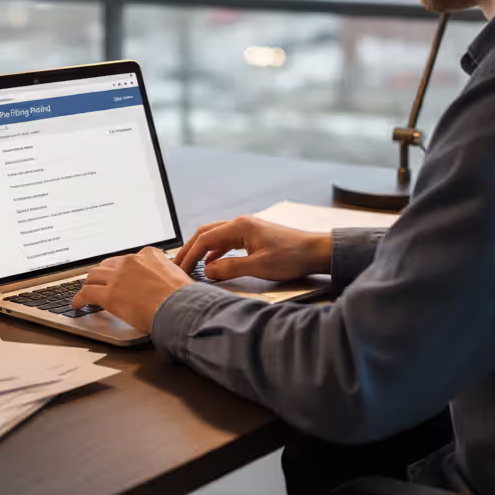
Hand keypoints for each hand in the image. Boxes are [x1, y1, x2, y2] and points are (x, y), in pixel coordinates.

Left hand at [71, 246, 191, 332]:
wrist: (180, 308)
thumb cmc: (183, 298)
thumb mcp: (177, 275)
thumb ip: (165, 274)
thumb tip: (166, 282)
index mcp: (148, 255)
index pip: (127, 259)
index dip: (120, 269)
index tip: (118, 275)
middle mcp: (130, 261)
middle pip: (107, 265)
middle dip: (101, 275)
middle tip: (99, 283)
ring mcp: (118, 277)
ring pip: (94, 277)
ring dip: (88, 285)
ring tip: (86, 292)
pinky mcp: (109, 294)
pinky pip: (87, 293)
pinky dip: (80, 299)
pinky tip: (78, 304)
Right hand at [174, 215, 331, 281]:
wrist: (316, 251)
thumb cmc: (292, 257)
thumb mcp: (259, 267)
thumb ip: (230, 268)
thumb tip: (207, 271)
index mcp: (240, 227)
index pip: (205, 239)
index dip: (190, 255)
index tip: (180, 270)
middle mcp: (241, 223)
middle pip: (206, 233)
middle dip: (190, 250)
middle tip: (178, 266)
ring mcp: (247, 228)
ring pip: (215, 236)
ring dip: (202, 250)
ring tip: (191, 265)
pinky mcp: (253, 235)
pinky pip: (227, 241)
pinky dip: (216, 251)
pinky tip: (213, 263)